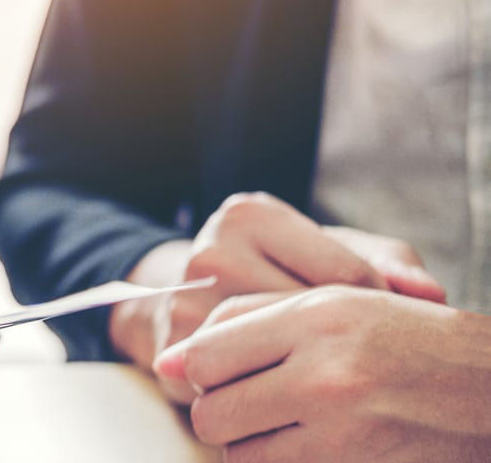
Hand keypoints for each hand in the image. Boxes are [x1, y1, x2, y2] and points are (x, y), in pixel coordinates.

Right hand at [109, 193, 443, 401]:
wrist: (180, 297)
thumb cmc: (270, 270)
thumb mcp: (323, 249)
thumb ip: (385, 261)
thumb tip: (429, 294)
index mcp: (250, 215)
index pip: (345, 273)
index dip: (372, 308)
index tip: (368, 322)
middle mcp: (212, 251)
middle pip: (310, 317)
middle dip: (339, 341)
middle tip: (347, 351)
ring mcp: (186, 300)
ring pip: (277, 354)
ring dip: (303, 367)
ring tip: (313, 363)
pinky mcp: (174, 348)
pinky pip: (244, 382)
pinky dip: (269, 387)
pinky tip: (277, 377)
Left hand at [153, 286, 490, 462]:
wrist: (488, 390)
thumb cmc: (404, 338)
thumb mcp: (332, 303)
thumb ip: (245, 321)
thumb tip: (169, 361)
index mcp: (315, 320)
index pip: (204, 354)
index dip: (196, 368)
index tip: (211, 371)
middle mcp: (324, 376)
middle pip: (211, 412)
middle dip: (216, 411)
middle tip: (246, 399)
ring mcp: (339, 433)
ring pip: (236, 454)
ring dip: (245, 443)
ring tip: (279, 420)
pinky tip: (302, 442)